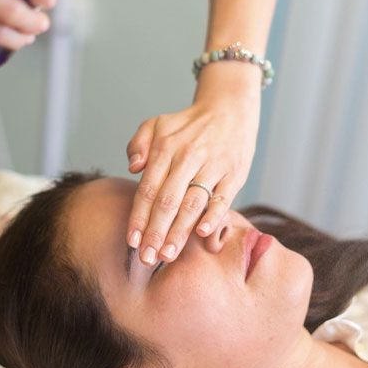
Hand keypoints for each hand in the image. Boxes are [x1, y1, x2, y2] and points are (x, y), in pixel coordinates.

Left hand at [125, 84, 259, 265]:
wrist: (229, 109)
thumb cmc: (187, 125)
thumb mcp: (157, 124)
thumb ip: (138, 144)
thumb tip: (133, 168)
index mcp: (165, 148)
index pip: (147, 190)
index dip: (139, 218)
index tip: (132, 242)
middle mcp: (187, 157)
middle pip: (167, 202)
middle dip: (155, 233)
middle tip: (147, 259)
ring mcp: (213, 165)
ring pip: (192, 204)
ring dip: (179, 232)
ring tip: (168, 255)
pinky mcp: (235, 172)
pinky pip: (223, 198)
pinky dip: (212, 216)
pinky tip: (201, 234)